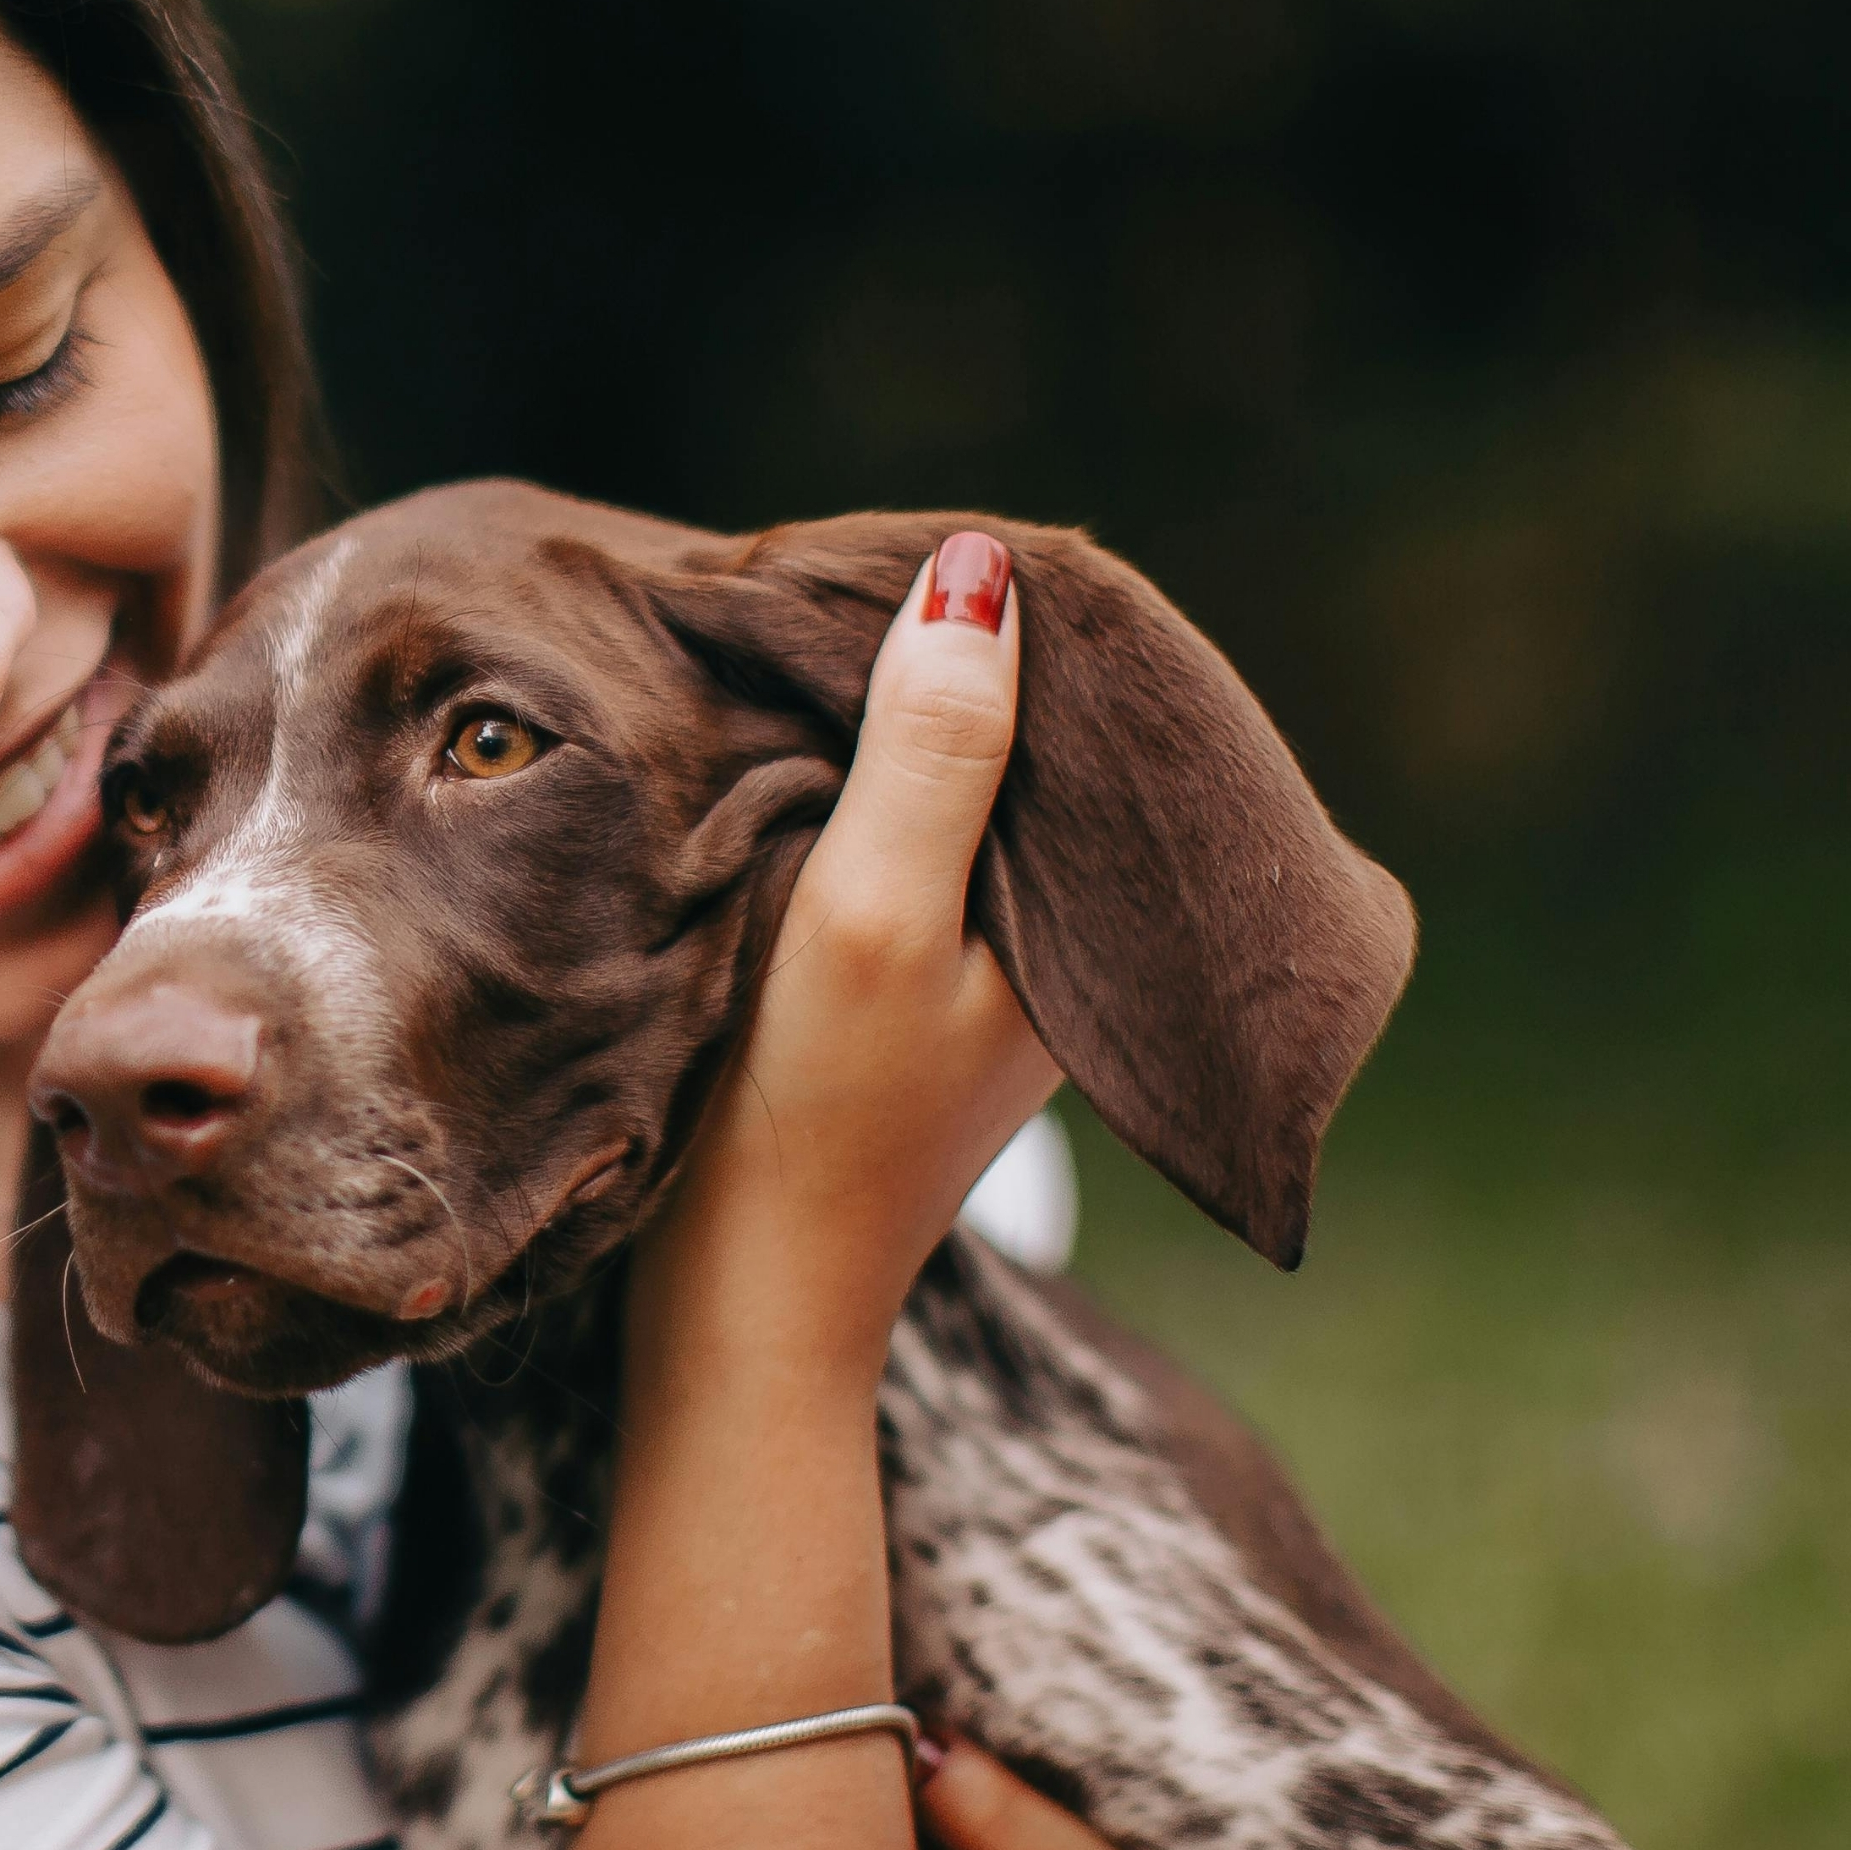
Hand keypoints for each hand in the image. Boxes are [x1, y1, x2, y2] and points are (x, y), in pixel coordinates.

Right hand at [632, 530, 1064, 1378]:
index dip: (1014, 612)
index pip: (1094, 705)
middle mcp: (1076, 931)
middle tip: (839, 569)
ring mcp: (1001, 956)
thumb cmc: (813, 1118)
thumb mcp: (876, 914)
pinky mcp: (926, 976)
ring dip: (905, 710)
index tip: (900, 549)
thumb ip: (936, 753)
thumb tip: (979, 572)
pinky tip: (805, 741)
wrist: (744, 1300)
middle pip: (1035, 735)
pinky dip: (872, 773)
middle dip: (959, 650)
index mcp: (1106, 915)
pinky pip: (921, 829)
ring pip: (973, 779)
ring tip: (813, 631)